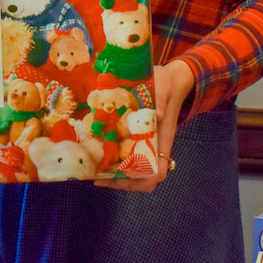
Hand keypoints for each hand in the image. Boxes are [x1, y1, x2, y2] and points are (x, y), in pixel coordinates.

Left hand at [94, 58, 193, 191]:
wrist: (169, 79)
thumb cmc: (166, 84)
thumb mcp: (163, 87)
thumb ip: (161, 100)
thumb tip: (156, 115)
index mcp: (163, 139)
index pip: (157, 171)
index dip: (141, 181)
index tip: (120, 179)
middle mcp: (154, 145)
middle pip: (142, 177)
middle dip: (121, 182)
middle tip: (97, 178)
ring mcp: (144, 142)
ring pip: (132, 169)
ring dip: (114, 174)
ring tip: (93, 171)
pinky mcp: (134, 134)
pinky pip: (125, 153)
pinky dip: (112, 158)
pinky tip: (96, 153)